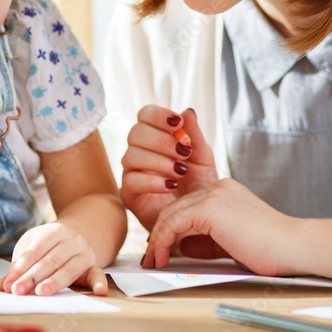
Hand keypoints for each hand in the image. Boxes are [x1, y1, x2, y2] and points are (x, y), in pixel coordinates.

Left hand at [0, 222, 107, 295]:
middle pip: (50, 260)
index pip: (35, 250)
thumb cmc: (47, 245)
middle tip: (18, 291)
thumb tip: (3, 286)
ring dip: (54, 282)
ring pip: (69, 269)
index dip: (21, 267)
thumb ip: (17, 267)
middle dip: (32, 277)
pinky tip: (99, 292)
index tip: (9, 283)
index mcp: (53, 231)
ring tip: (41, 292)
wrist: (76, 235)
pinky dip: (100, 283)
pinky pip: (98, 274)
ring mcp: (84, 252)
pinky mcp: (94, 266)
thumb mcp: (31, 247)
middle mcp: (71, 240)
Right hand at [120, 106, 218, 230]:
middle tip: (183, 151)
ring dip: (158, 161)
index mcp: (154, 137)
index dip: (158, 115)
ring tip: (180, 171)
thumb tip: (187, 111)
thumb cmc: (197, 186)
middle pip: (135, 133)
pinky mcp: (129, 195)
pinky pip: (131, 181)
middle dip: (160, 140)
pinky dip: (152, 181)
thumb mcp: (202, 159)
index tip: (177, 122)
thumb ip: (195, 136)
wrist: (198, 219)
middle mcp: (139, 152)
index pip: (145, 115)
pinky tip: (171, 185)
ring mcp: (132, 173)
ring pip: (131, 156)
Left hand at [143, 178, 299, 277]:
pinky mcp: (210, 207)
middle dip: (158, 234)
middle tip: (151, 258)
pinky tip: (161, 258)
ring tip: (152, 262)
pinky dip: (162, 241)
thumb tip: (179, 246)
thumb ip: (206, 241)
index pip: (188, 206)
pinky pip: (174, 223)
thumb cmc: (272, 250)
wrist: (294, 247)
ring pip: (171, 213)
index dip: (171, 228)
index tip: (162, 250)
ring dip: (157, 240)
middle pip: (175, 208)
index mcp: (225, 193)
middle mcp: (218, 188)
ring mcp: (214, 194)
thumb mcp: (231, 243)